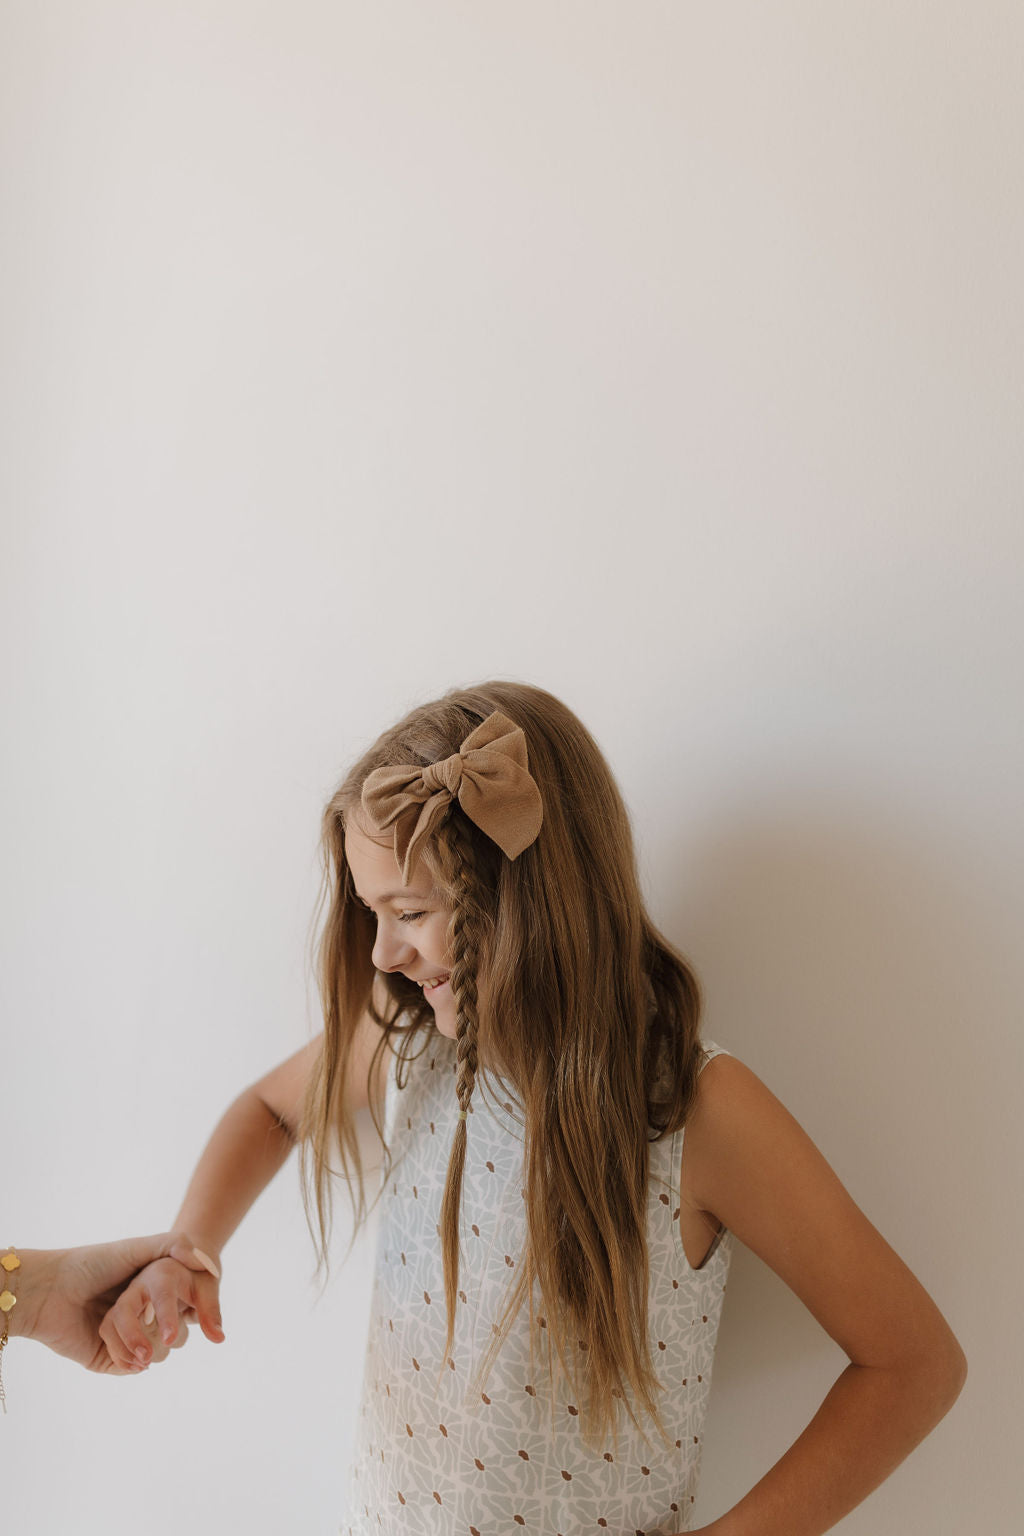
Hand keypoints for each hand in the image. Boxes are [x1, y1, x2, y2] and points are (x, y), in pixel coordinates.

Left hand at [18, 1233, 221, 1374]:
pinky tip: (133, 1353)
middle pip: (173, 1332)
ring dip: (151, 1346)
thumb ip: (175, 1245)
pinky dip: (134, 1361)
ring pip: (156, 1353)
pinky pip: (131, 1368)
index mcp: (147, 1291)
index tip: (195, 1306)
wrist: (51, 1290)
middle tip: (166, 1326)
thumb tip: (209, 1263)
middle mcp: (138, 1316)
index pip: (185, 1304)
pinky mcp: (107, 1360)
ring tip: (144, 1336)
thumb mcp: (137, 1247)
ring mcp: (123, 1340)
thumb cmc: (92, 1264)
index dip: (194, 1306)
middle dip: (172, 1330)